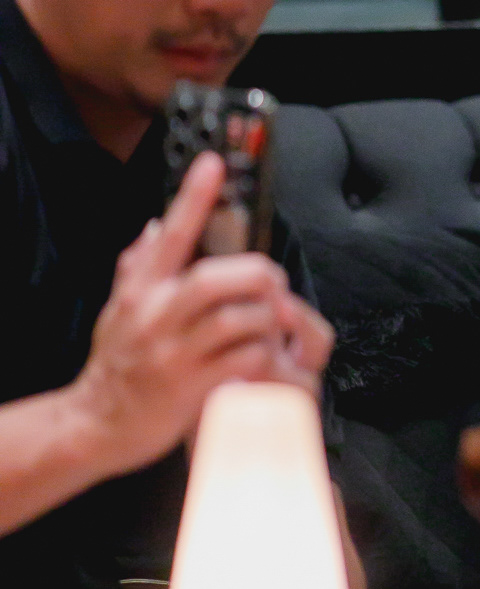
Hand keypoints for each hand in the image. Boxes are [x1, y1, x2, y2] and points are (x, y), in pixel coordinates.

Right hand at [73, 152, 332, 476]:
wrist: (98, 424)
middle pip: (216, 278)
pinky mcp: (193, 388)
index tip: (214, 164)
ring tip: (271, 322)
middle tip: (273, 280)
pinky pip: (244, 359)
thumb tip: (155, 226)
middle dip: (256, 273)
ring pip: (238, 319)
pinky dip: (264, 352)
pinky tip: (264, 354)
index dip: (193, 197)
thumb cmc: (117, 362)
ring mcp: (174, 354)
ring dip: (266, 317)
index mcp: (139, 290)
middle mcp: (154, 317)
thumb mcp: (117, 308)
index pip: (169, 234)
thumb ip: (138, 266)